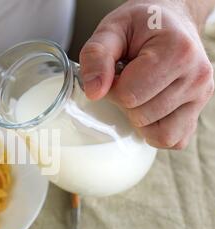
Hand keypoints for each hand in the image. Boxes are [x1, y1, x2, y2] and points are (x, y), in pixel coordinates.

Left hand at [79, 0, 214, 148]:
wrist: (170, 22)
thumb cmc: (141, 26)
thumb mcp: (111, 29)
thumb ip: (96, 56)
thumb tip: (94, 93)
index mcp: (177, 52)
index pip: (129, 96)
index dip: (112, 88)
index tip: (117, 72)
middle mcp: (196, 77)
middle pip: (141, 116)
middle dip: (124, 103)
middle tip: (128, 80)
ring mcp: (201, 98)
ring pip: (158, 134)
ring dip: (138, 119)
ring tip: (140, 93)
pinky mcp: (197, 113)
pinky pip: (173, 140)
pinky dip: (155, 131)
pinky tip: (149, 109)